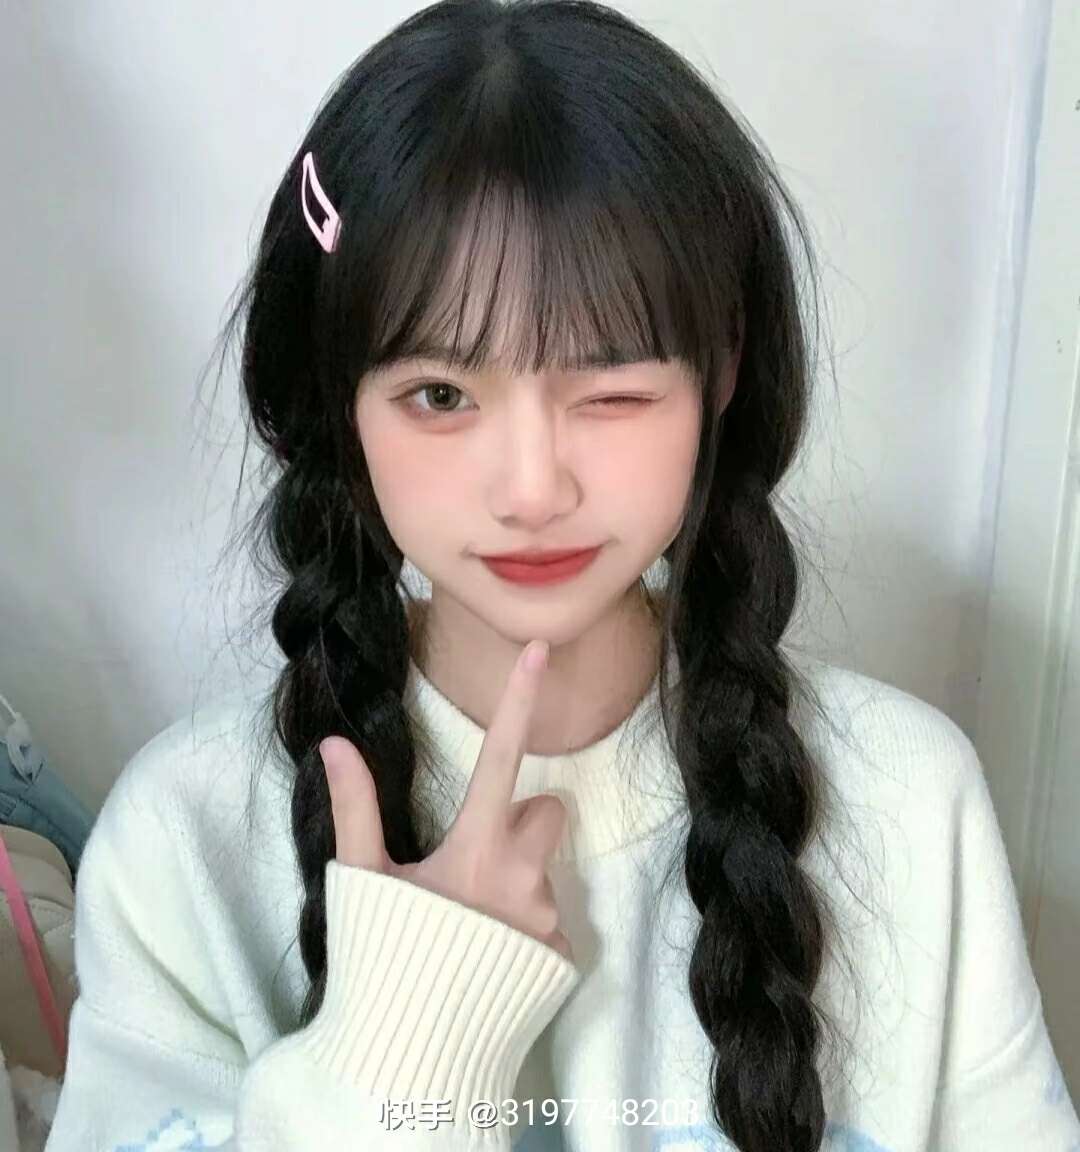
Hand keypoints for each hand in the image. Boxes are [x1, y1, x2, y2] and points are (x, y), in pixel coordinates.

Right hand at [320, 639, 573, 962]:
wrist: (411, 1059)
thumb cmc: (379, 960)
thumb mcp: (361, 880)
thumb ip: (356, 807)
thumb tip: (334, 743)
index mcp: (475, 848)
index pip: (501, 757)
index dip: (519, 699)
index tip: (540, 649)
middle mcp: (524, 876)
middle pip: (549, 812)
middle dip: (524, 821)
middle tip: (477, 859)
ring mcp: (549, 919)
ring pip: (548, 870)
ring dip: (521, 881)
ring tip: (475, 924)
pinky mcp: (564, 958)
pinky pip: (553, 921)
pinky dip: (527, 929)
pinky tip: (492, 957)